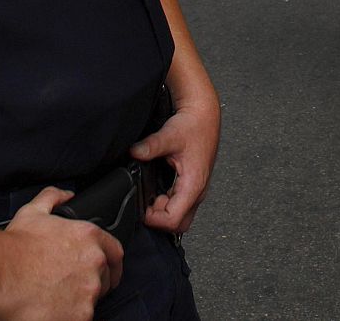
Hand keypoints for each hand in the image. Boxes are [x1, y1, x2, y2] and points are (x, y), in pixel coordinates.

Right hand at [0, 188, 123, 320]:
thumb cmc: (13, 246)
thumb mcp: (33, 211)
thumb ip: (53, 197)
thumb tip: (66, 195)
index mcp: (89, 237)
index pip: (115, 253)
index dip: (111, 263)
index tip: (106, 271)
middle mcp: (94, 263)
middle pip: (104, 279)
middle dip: (91, 283)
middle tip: (69, 286)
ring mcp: (89, 291)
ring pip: (93, 301)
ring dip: (79, 301)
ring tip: (56, 299)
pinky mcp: (80, 315)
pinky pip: (82, 318)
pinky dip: (70, 316)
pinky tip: (53, 311)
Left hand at [131, 92, 219, 234]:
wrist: (204, 115)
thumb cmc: (193, 125)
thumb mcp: (169, 135)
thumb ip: (150, 146)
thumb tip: (134, 153)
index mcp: (194, 184)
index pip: (174, 219)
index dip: (155, 219)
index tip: (142, 209)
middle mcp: (199, 191)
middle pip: (180, 224)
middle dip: (160, 219)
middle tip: (147, 204)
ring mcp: (198, 189)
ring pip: (182, 216)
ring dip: (164, 211)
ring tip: (151, 195)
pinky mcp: (195, 185)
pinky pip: (182, 205)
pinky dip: (168, 204)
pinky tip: (159, 191)